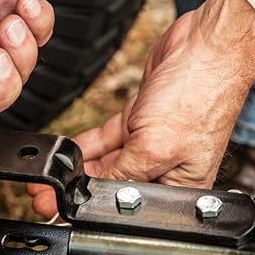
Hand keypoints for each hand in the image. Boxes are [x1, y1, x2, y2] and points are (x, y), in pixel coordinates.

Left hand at [28, 0, 254, 216]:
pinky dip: (88, 145)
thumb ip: (123, 173)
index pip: (132, 207)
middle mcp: (168, 167)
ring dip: (80, 168)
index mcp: (181, 186)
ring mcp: (153, 140)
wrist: (206, 45)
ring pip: (109, 162)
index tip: (67, 209)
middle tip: (48, 195)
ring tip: (52, 177)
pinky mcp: (142, 117)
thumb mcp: (154, 147)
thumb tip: (94, 194)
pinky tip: (68, 152)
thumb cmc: (201, 95)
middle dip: (82, 190)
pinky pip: (108, 138)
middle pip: (117, 186)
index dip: (98, 208)